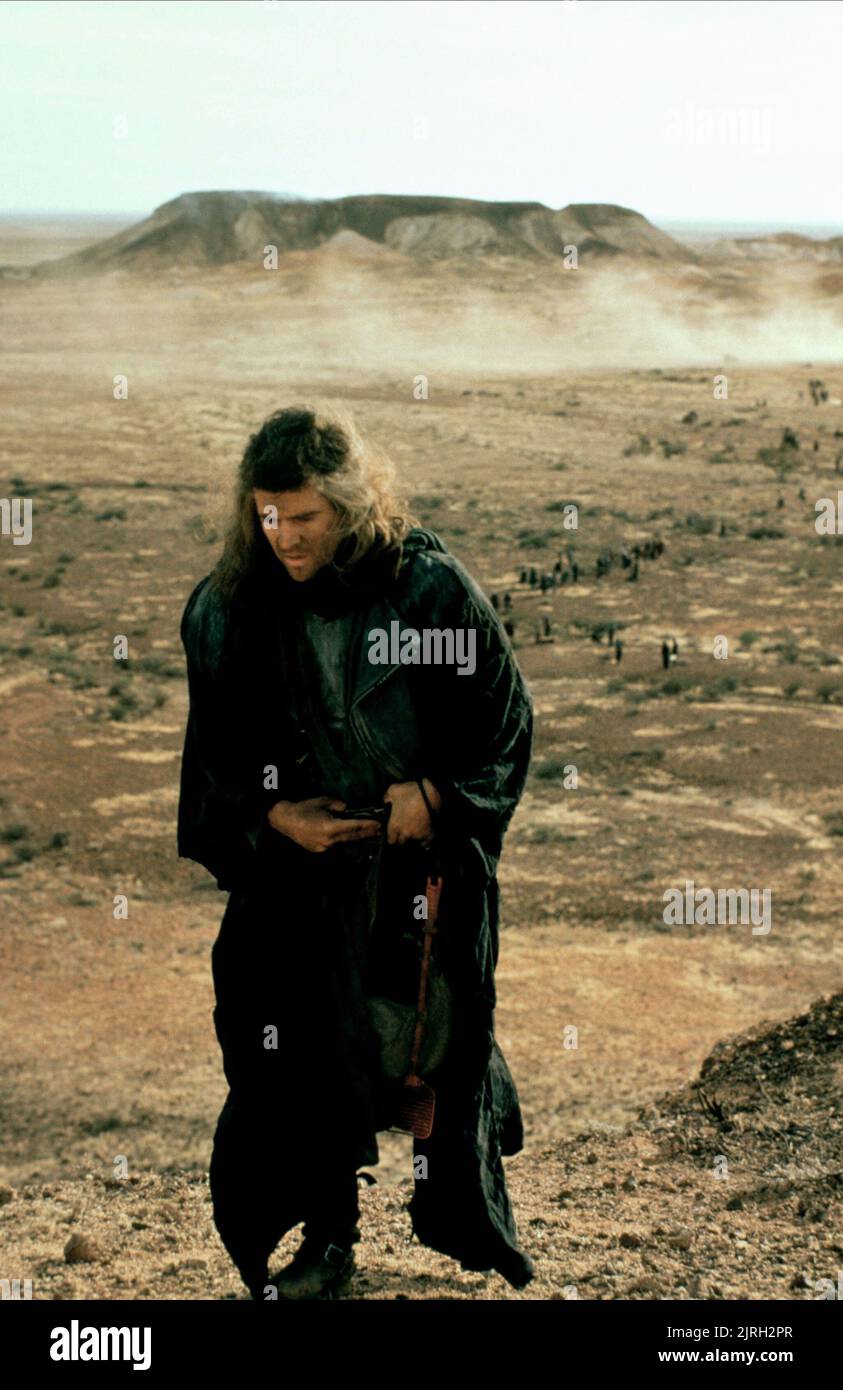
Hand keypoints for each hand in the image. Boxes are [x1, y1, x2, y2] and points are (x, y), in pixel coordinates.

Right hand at [267, 796, 381, 853]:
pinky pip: (335, 845)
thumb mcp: (324, 802)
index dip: (367, 826)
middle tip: (379, 830)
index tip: (378, 824)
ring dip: (356, 838)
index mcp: (330, 827)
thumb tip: (348, 810)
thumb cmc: (304, 808)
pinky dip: (343, 840)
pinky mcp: (319, 850)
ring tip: (368, 833)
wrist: (285, 820)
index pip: (353, 827)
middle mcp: (328, 840)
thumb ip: (339, 806)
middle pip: (352, 837)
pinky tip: (350, 837)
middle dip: (366, 833)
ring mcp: (324, 847)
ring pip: (344, 842)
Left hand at [383, 779, 440, 846]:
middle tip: (404, 832)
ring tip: (415, 833)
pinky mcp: (428, 834)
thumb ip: (387, 797)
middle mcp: (405, 832)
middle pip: (401, 843)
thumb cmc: (411, 792)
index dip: (392, 837)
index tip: (394, 835)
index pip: (390, 840)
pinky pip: (426, 843)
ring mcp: (417, 835)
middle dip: (402, 839)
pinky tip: (424, 838)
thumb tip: (386, 800)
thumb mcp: (394, 790)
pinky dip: (425, 841)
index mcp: (394, 824)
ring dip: (413, 839)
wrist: (430, 793)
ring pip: (413, 843)